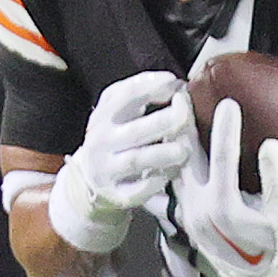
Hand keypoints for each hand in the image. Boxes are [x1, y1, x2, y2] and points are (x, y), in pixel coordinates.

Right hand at [48, 70, 193, 253]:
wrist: (91, 178)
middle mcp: (101, 142)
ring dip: (163, 154)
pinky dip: (153, 184)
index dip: (151, 87)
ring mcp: (106, 169)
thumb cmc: (117, 137)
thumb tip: (173, 82)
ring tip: (185, 150)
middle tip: (187, 117)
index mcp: (103, 117)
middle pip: (135, 131)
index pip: (124, 96)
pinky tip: (168, 176)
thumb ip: (141, 95)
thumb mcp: (119, 112)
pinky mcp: (114, 194)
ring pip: (137, 160)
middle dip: (164, 122)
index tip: (176, 83)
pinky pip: (136, 190)